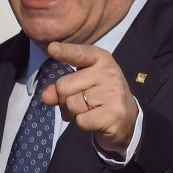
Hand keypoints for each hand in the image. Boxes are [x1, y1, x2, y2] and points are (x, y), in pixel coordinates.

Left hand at [40, 41, 139, 155]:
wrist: (127, 118)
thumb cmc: (99, 96)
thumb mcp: (81, 85)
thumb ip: (60, 87)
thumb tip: (46, 96)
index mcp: (100, 59)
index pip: (79, 54)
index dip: (64, 51)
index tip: (52, 48)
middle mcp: (108, 72)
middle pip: (63, 85)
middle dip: (63, 99)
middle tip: (79, 103)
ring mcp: (113, 92)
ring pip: (71, 104)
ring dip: (73, 113)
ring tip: (88, 111)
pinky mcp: (114, 113)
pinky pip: (81, 120)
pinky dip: (82, 123)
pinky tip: (94, 120)